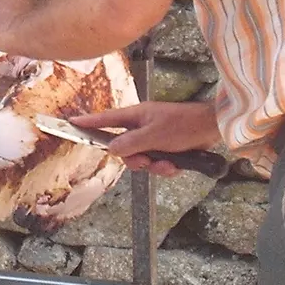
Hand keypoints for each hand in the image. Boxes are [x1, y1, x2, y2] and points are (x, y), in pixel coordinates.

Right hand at [71, 100, 219, 174]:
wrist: (213, 130)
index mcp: (136, 116)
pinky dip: (165, 167)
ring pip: (142, 159)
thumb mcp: (154, 136)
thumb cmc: (183, 125)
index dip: (88, 122)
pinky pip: (157, 163)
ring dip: (154, 166)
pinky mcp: (167, 148)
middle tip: (147, 161)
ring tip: (168, 163)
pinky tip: (176, 164)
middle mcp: (142, 127)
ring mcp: (154, 138)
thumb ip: (130, 144)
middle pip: (124, 148)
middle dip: (136, 160)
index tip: (72, 122)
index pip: (106, 119)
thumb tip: (110, 149)